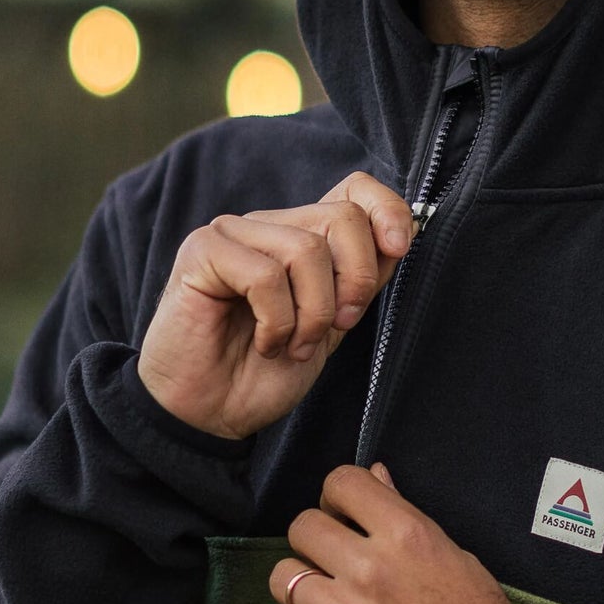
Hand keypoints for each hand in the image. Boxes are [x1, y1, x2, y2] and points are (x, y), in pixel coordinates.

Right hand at [138, 172, 414, 438]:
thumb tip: (400, 239)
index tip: (398, 250)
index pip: (354, 190)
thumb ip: (360, 280)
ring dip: (313, 314)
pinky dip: (277, 322)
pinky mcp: (203, 251)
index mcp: (302, 235)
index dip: (387, 210)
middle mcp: (269, 225)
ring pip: (307, 249)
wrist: (209, 414)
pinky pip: (265, 275)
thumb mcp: (332, 325)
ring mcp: (233, 232)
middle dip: (355, 282)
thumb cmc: (264, 373)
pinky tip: (265, 343)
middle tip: (336, 327)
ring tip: (292, 345)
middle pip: (342, 218)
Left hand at [264, 463, 522, 603]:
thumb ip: (407, 517)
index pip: (342, 482)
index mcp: (407, 535)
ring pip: (282, 579)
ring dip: (299, 591)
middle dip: (313, 543)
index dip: (337, 498)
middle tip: (331, 566)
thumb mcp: (457, 557)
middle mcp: (369, 569)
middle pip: (302, 528)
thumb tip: (376, 476)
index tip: (344, 519)